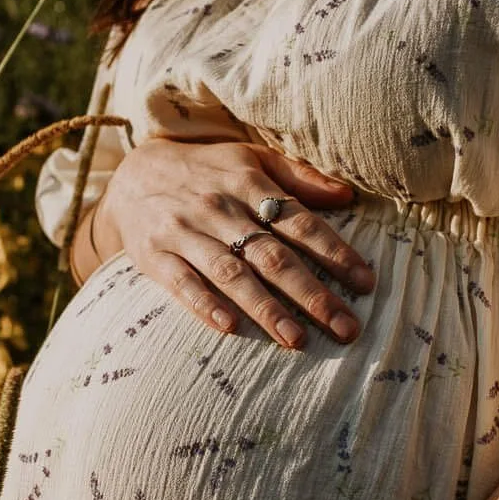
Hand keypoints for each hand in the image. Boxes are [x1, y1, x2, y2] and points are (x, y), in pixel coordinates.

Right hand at [84, 137, 374, 348]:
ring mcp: (186, 233)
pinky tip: (230, 328)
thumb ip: (300, 177)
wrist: (132, 174)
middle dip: (313, 295)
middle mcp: (220, 209)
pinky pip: (182, 284)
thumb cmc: (206, 170)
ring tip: (298, 341)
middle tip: (346, 328)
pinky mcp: (155, 257)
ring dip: (266, 310)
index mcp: (249, 184)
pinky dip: (205, 305)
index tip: (366, 284)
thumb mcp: (251, 158)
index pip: (300, 223)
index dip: (336, 253)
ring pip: (232, 275)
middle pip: (273, 256)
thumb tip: (348, 197)